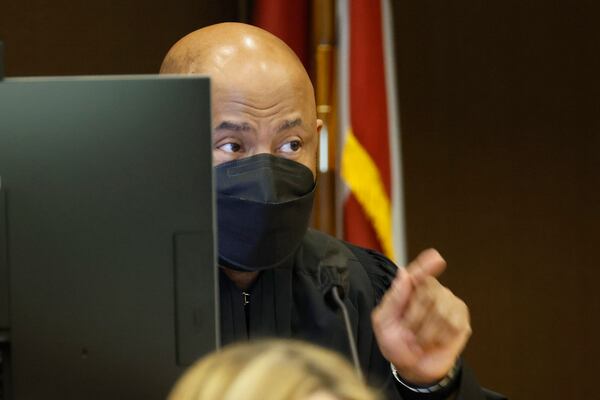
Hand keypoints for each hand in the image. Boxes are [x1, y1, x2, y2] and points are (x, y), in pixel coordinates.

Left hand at [371, 249, 471, 384]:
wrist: (412, 367)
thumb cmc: (395, 343)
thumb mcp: (383, 323)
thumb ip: (393, 298)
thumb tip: (404, 273)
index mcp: (409, 290)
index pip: (419, 272)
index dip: (426, 264)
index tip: (436, 258)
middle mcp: (431, 292)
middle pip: (429, 291)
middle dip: (414, 316)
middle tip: (408, 331)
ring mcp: (448, 304)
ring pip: (441, 309)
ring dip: (426, 331)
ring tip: (420, 339)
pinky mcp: (461, 320)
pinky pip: (453, 324)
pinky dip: (440, 337)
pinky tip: (435, 341)